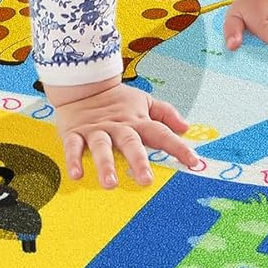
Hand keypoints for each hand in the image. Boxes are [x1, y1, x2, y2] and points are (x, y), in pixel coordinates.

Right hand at [43, 78, 200, 188]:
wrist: (82, 84)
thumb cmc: (116, 100)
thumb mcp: (143, 101)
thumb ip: (165, 113)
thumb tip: (186, 127)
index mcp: (137, 121)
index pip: (161, 133)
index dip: (178, 147)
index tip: (194, 162)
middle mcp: (118, 127)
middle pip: (130, 142)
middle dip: (138, 161)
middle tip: (146, 180)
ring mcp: (96, 130)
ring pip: (101, 147)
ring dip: (105, 164)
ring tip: (110, 183)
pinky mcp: (75, 133)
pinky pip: (73, 147)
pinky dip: (74, 160)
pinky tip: (76, 175)